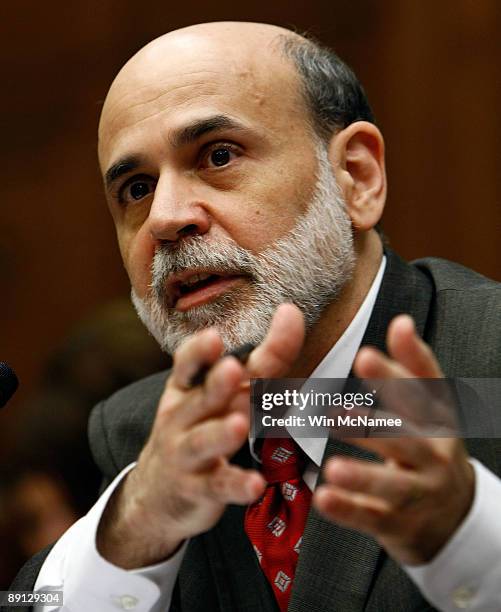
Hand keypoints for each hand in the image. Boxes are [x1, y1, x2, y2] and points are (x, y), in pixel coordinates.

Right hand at [97, 303, 303, 567]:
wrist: (157, 493)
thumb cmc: (200, 428)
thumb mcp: (221, 395)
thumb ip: (261, 360)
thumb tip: (291, 312)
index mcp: (188, 389)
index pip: (187, 364)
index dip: (198, 351)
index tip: (215, 336)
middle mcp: (183, 417)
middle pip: (201, 398)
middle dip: (215, 383)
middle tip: (232, 369)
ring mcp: (186, 454)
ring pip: (203, 442)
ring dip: (221, 433)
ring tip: (240, 424)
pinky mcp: (197, 489)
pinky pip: (216, 487)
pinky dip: (235, 486)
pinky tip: (255, 485)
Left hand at [314, 314, 474, 565]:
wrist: (454, 517)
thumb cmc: (432, 449)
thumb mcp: (432, 409)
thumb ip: (413, 366)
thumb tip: (401, 322)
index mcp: (438, 423)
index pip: (421, 396)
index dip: (394, 376)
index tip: (363, 356)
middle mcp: (432, 457)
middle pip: (406, 440)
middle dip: (373, 426)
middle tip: (337, 411)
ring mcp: (417, 494)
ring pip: (391, 486)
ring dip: (362, 476)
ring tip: (332, 467)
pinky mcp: (398, 524)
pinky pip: (372, 518)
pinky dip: (348, 510)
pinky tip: (323, 498)